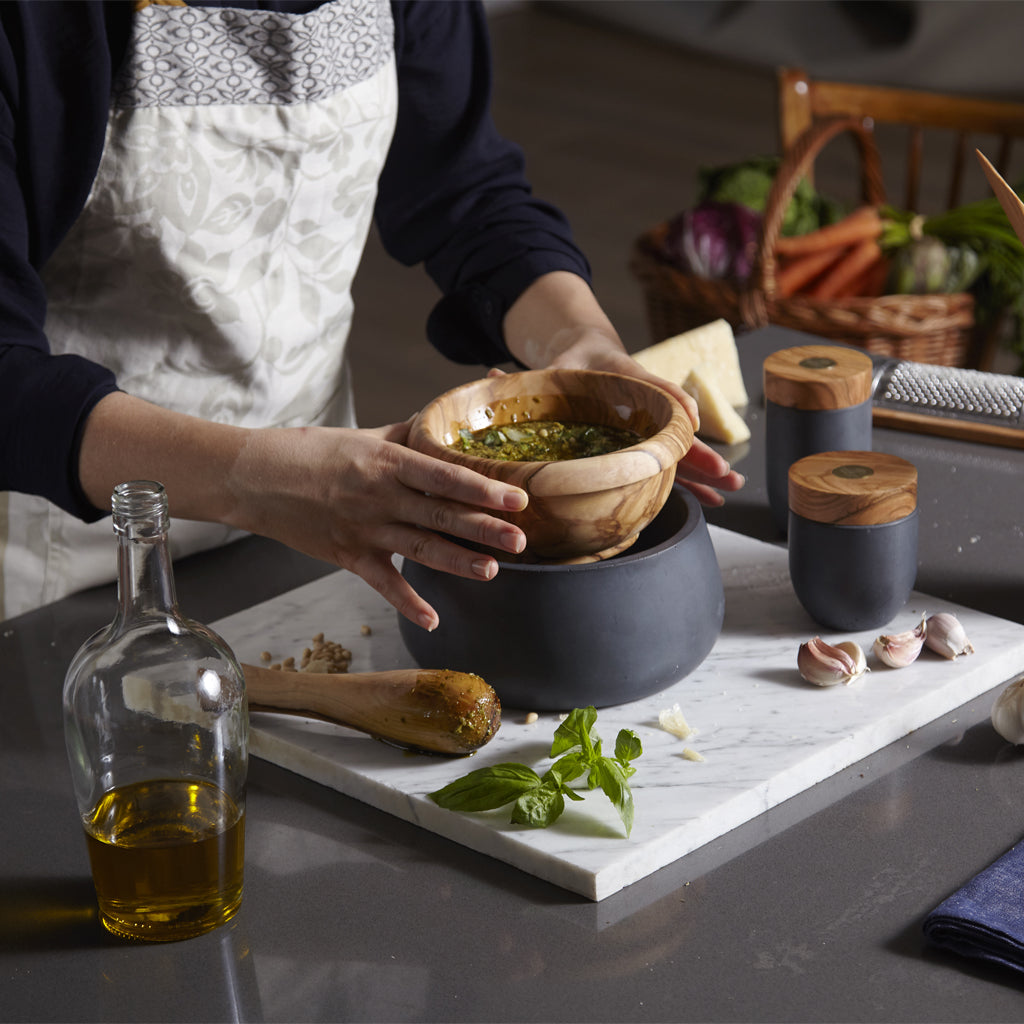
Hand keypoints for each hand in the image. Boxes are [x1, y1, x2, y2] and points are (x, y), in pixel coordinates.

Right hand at [77, 392, 529, 631]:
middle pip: (439, 515)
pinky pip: (382, 583)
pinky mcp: (347, 555)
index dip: (482, 488)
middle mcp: (378, 495)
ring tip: (493, 571)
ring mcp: (363, 528)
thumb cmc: (308, 451)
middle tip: (522, 540)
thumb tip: (441, 427)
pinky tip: (433, 619)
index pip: (442, 475)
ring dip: (458, 562)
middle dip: (483, 529)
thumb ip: (405, 436)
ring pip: (419, 549)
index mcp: (384, 460)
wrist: (253, 477)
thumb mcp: (361, 436)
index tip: (517, 498)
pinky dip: (406, 603)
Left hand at [541, 339, 744, 505]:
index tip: (691, 422)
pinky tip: (712, 499)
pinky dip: (692, 482)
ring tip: (731, 488)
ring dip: (706, 472)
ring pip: (681, 453)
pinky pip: (672, 466)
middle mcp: (647, 408)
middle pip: (677, 433)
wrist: (591, 356)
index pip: (656, 391)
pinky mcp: (648, 445)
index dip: (674, 405)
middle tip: (723, 472)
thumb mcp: (556, 366)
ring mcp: (650, 429)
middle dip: (701, 454)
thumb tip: (494, 370)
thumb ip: (531, 375)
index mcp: (629, 382)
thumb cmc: (575, 364)